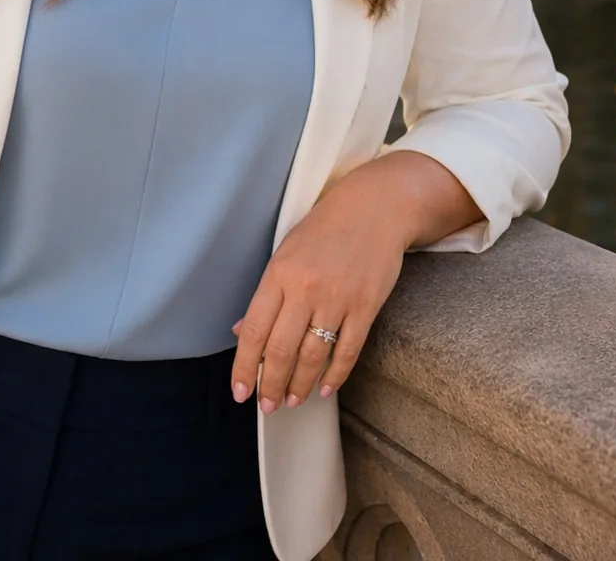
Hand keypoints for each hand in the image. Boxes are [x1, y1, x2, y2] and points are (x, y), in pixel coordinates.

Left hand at [230, 151, 483, 413]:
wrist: (375, 208)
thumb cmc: (325, 228)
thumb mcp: (286, 251)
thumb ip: (266, 294)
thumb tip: (243, 332)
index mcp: (279, 273)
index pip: (254, 330)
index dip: (244, 367)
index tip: (240, 392)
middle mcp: (305, 288)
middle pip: (281, 350)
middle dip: (271, 384)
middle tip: (267, 406)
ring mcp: (337, 299)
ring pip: (313, 356)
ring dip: (300, 384)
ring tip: (292, 399)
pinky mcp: (366, 307)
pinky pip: (348, 351)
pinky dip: (335, 375)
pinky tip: (325, 388)